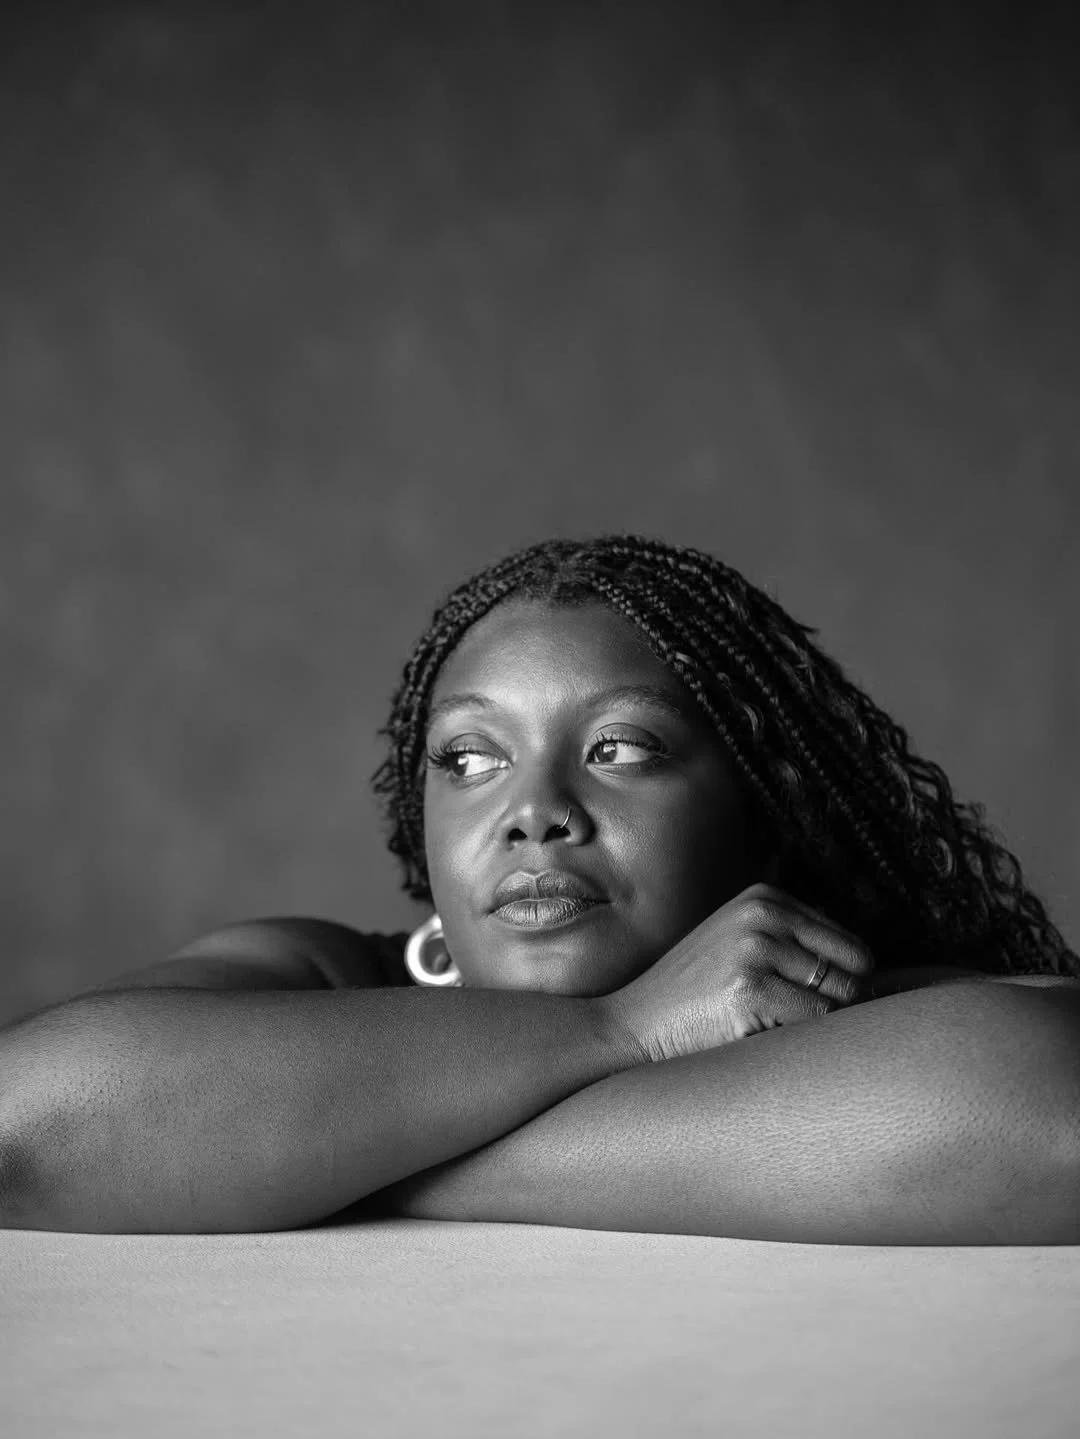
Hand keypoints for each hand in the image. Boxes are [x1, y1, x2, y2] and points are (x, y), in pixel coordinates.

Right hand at [599, 882, 875, 1064]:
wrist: (630, 1024)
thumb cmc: (691, 995)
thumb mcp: (737, 941)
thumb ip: (793, 943)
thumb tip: (881, 978)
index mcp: (766, 898)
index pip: (852, 946)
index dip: (850, 987)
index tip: (827, 1016)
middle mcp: (763, 916)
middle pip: (856, 970)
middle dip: (848, 1009)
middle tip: (814, 1037)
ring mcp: (756, 951)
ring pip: (843, 1000)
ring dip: (830, 1031)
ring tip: (791, 1042)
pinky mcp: (751, 992)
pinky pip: (818, 1027)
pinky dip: (809, 1046)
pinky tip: (773, 1049)